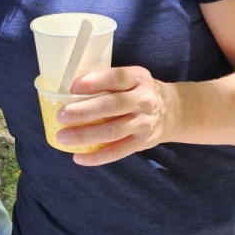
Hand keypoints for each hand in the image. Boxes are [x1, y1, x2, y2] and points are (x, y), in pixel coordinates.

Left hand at [55, 66, 171, 165]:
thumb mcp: (132, 76)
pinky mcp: (141, 143)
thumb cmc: (140, 90)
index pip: (116, 77)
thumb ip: (108, 80)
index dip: (94, 82)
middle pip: (112, 106)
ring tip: (63, 137)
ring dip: (85, 135)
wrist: (172, 111)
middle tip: (61, 115)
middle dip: (84, 111)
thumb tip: (70, 86)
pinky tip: (78, 157)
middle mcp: (142, 101)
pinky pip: (117, 152)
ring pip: (112, 131)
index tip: (72, 86)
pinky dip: (96, 157)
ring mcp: (142, 123)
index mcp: (137, 78)